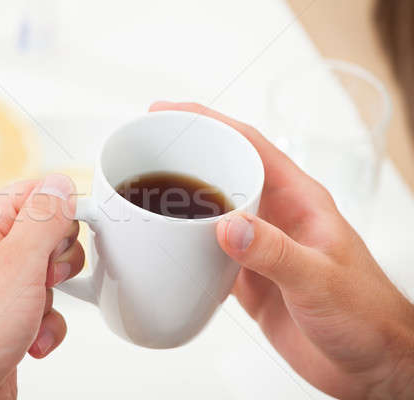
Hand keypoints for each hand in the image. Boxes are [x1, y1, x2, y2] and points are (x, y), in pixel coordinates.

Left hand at [0, 174, 83, 398]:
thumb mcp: (16, 263)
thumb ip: (43, 218)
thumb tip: (60, 183)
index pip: (32, 193)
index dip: (60, 206)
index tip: (74, 226)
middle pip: (48, 235)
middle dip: (58, 260)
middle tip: (44, 275)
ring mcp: (0, 289)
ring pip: (50, 275)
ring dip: (53, 299)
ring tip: (30, 313)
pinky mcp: (9, 318)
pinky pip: (46, 309)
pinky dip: (46, 326)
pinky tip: (30, 339)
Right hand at [151, 102, 413, 399]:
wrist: (368, 363)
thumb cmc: (364, 314)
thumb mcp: (320, 279)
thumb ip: (274, 252)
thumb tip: (226, 225)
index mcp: (298, 199)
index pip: (249, 144)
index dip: (208, 121)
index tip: (170, 112)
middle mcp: (275, 216)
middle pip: (223, 172)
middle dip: (184, 156)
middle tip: (144, 149)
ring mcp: (259, 247)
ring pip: (211, 212)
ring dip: (179, 203)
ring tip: (143, 195)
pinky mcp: (248, 278)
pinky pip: (207, 254)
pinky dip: (182, 248)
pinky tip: (162, 250)